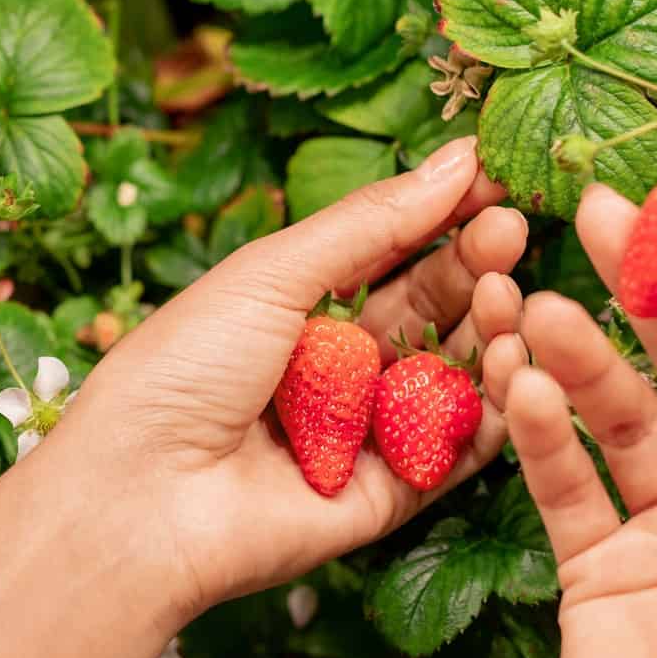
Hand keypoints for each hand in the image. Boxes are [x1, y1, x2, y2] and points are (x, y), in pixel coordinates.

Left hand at [53, 136, 528, 621]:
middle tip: (515, 227)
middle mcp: (334, 365)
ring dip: (487, 327)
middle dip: (472, 264)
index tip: (498, 177)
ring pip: (450, 372)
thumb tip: (456, 159)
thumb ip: (370, 223)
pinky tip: (512, 361)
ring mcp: (364, 430)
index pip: (388, 249)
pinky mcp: (388, 494)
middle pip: (426, 306)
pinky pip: (455, 449)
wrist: (141, 499)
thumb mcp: (272, 273)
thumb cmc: (181, 370)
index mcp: (294, 305)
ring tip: (509, 289)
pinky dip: (492, 408)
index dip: (444, 214)